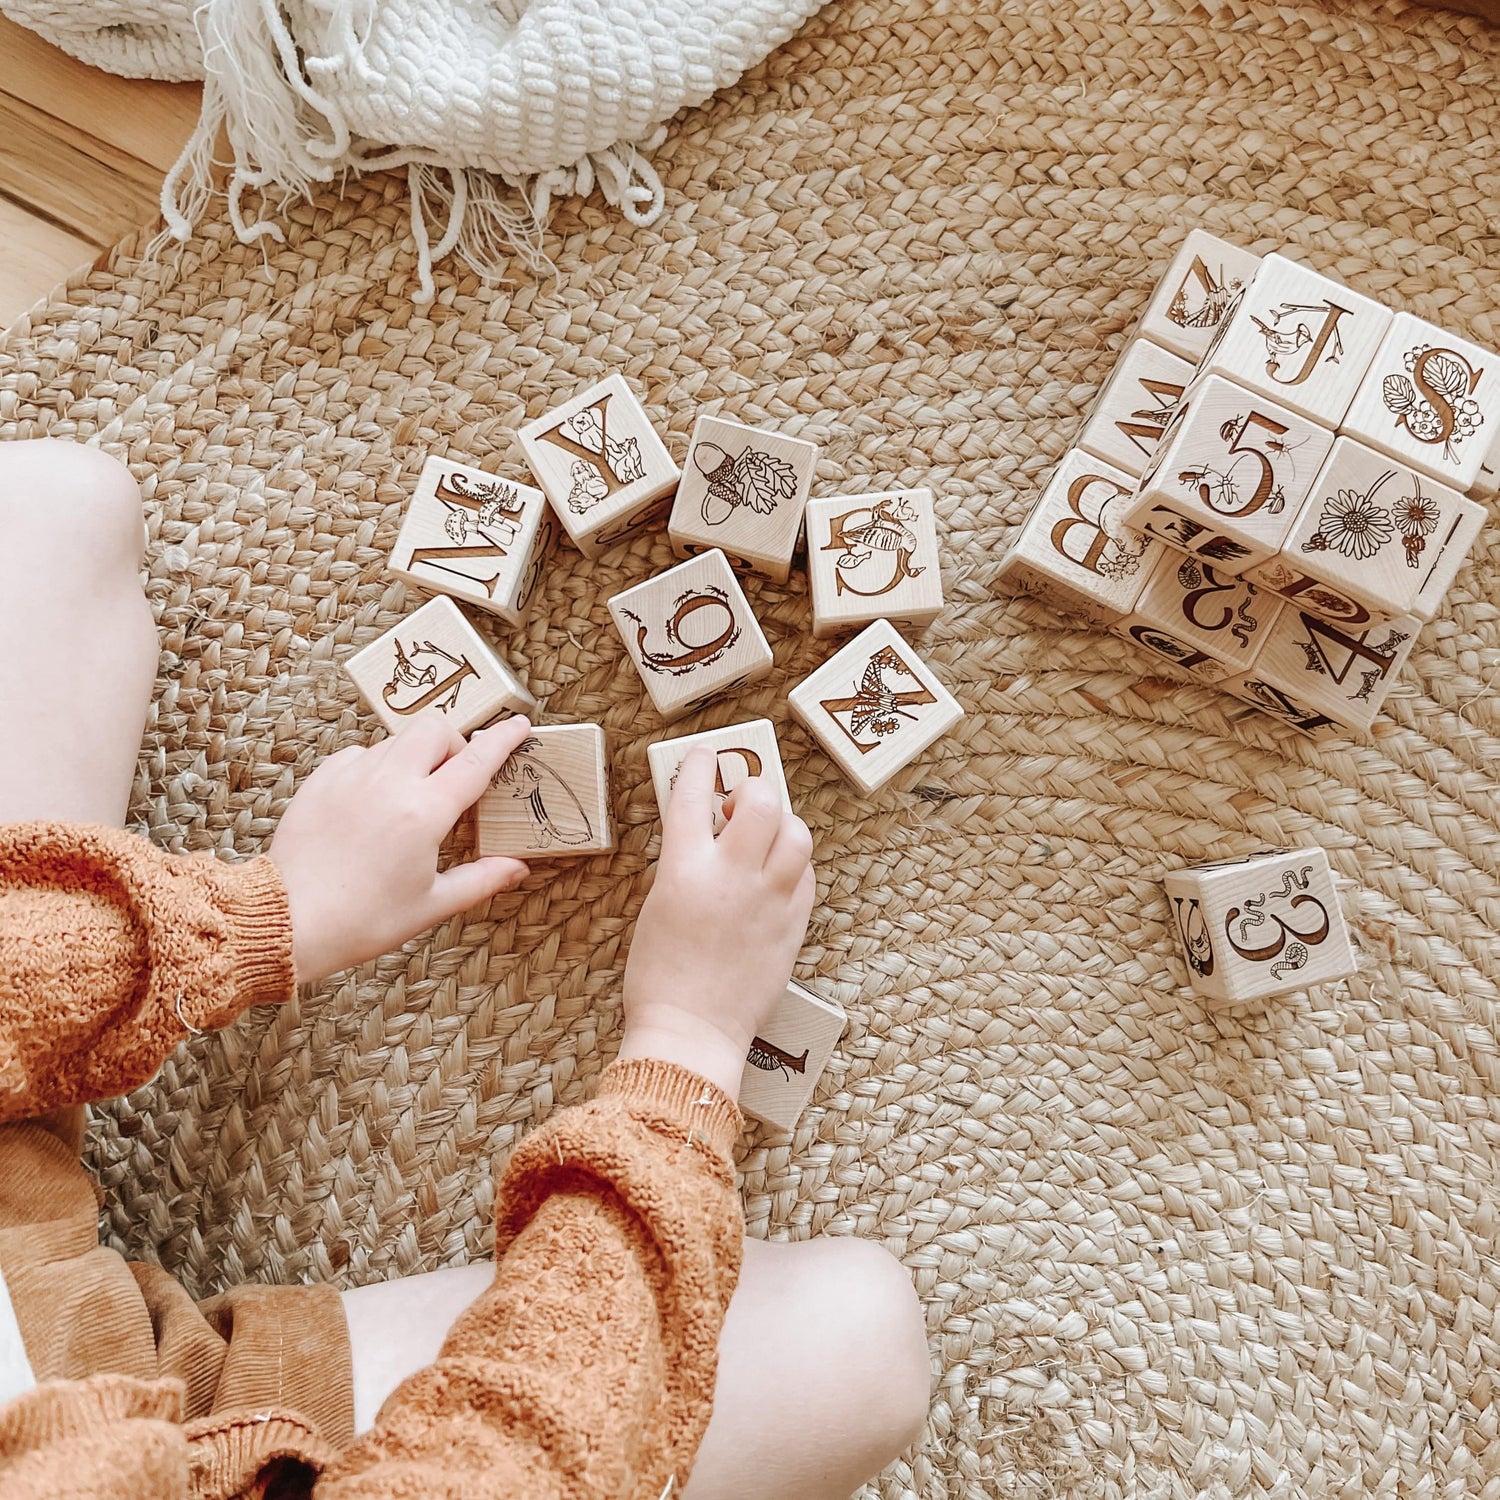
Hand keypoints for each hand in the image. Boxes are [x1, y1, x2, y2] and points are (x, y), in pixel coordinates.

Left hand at [269, 714, 533, 984]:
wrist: (287, 921)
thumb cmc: (362, 920)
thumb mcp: (432, 905)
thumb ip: (482, 879)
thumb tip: (518, 867)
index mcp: (424, 813)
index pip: (476, 760)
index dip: (503, 739)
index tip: (520, 725)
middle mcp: (388, 783)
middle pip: (434, 729)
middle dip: (454, 742)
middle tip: (455, 775)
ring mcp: (351, 777)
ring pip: (396, 740)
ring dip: (416, 756)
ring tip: (412, 795)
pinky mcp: (321, 780)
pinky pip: (359, 754)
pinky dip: (377, 766)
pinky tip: (374, 799)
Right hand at [618, 747, 815, 1097]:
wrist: (690, 1033)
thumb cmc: (659, 978)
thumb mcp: (657, 907)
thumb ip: (686, 866)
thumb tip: (709, 838)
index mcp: (684, 870)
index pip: (694, 795)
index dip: (700, 765)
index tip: (705, 754)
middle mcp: (732, 877)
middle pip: (762, 801)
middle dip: (754, 790)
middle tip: (740, 805)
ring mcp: (768, 901)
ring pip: (796, 834)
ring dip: (782, 823)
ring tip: (765, 836)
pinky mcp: (793, 926)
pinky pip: (806, 875)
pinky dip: (793, 864)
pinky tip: (778, 873)